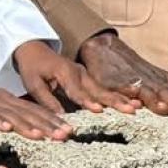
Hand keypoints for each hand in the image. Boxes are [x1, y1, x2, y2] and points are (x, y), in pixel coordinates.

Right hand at [0, 85, 70, 140]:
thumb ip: (9, 124)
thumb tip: (31, 139)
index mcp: (7, 101)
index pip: (34, 110)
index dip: (53, 120)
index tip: (70, 132)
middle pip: (28, 112)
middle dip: (48, 124)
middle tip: (65, 135)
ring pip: (10, 114)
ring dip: (27, 125)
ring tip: (42, 136)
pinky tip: (7, 129)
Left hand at [12, 40, 137, 115]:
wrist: (34, 49)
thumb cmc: (32, 68)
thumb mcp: (33, 84)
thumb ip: (47, 101)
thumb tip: (60, 118)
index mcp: (65, 72)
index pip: (77, 91)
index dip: (87, 101)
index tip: (99, 110)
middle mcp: (78, 72)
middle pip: (98, 89)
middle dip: (114, 100)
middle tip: (129, 110)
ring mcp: (85, 74)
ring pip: (104, 89)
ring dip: (120, 98)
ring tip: (136, 107)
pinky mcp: (87, 78)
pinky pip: (103, 88)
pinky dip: (117, 95)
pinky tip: (131, 102)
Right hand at [78, 32, 167, 120]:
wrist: (105, 47)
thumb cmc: (132, 68)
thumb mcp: (154, 79)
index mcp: (163, 80)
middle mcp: (152, 80)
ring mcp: (135, 80)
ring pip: (150, 92)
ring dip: (158, 101)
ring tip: (167, 111)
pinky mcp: (116, 82)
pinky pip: (125, 90)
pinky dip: (131, 96)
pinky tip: (135, 105)